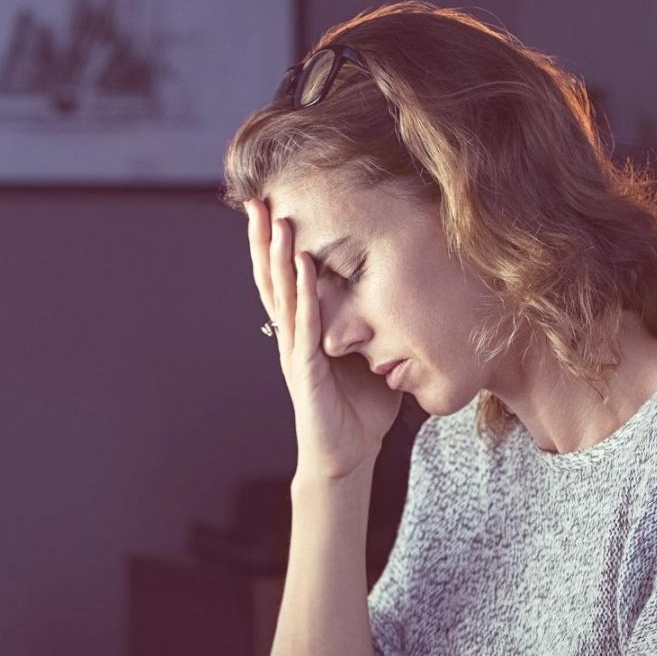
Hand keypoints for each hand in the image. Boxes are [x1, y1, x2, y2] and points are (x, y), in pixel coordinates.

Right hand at [245, 199, 401, 479]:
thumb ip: (374, 328)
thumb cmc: (358, 412)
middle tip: (254, 199)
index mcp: (304, 331)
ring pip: (281, 293)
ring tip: (273, 218)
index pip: (284, 280)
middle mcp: (292, 335)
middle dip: (263, 239)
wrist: (345, 456)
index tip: (269, 208)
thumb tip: (402, 300)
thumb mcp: (371, 358)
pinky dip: (302, 289)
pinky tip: (299, 261)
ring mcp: (295, 349)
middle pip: (271, 278)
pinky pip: (304, 320)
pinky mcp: (304, 367)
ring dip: (277, 254)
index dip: (274, 246)